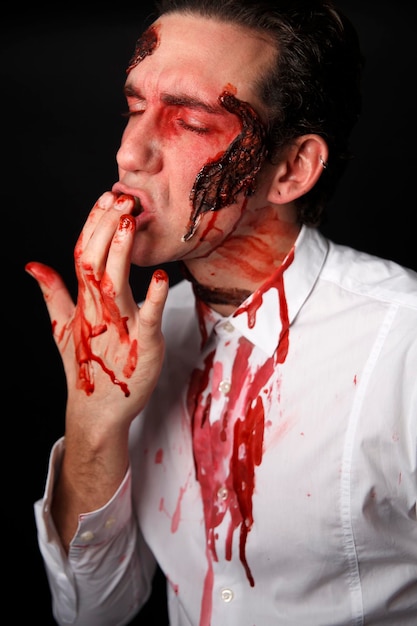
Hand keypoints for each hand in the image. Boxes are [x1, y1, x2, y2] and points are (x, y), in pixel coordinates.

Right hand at [26, 191, 168, 429]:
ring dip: (121, 253)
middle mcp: (98, 308)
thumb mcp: (64, 328)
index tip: (105, 197)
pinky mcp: (143, 343)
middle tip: (120, 198)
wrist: (100, 411)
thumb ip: (52, 294)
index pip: (83, 254)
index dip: (93, 224)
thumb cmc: (89, 366)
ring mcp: (119, 325)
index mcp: (83, 301)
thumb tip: (33, 265)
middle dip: (106, 228)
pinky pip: (148, 317)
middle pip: (96, 261)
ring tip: (128, 224)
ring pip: (116, 282)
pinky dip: (155, 298)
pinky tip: (162, 277)